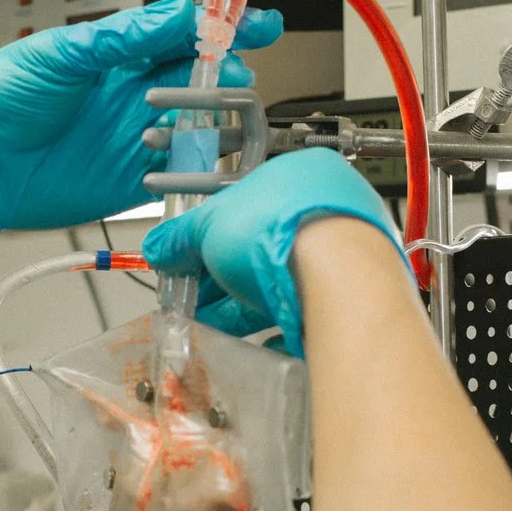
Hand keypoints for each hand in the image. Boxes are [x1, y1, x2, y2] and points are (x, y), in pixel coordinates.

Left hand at [0, 0, 281, 233]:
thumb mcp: (61, 53)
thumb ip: (122, 37)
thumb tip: (179, 14)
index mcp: (119, 53)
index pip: (185, 33)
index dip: (225, 28)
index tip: (260, 24)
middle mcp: (135, 92)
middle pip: (203, 78)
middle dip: (229, 74)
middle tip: (237, 75)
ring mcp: (137, 136)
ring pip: (200, 125)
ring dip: (220, 120)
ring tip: (229, 117)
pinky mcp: (133, 180)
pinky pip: (180, 173)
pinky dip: (202, 169)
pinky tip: (217, 162)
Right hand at [140, 150, 400, 356]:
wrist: (336, 280)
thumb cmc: (281, 233)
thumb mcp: (209, 227)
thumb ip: (180, 237)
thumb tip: (160, 246)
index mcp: (300, 173)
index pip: (245, 202)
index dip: (211, 234)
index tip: (189, 258)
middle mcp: (329, 207)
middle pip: (262, 243)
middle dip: (222, 274)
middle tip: (193, 295)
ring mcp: (346, 249)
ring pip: (282, 277)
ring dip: (242, 302)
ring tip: (210, 322)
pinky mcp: (350, 291)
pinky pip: (304, 304)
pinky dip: (276, 321)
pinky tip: (254, 338)